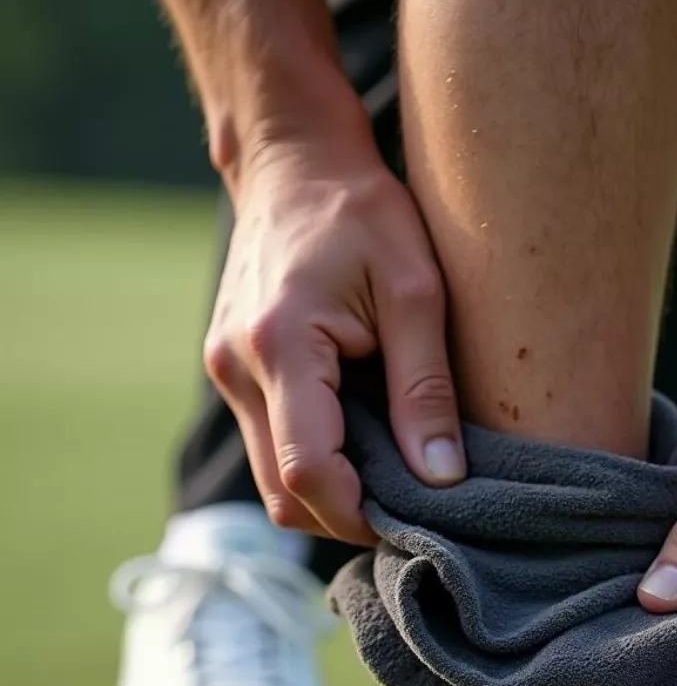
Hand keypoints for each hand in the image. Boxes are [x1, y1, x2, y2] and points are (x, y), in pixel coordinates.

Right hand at [203, 145, 464, 544]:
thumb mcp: (416, 291)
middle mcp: (236, 366)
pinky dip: (315, 464)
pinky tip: (365, 450)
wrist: (294, 162)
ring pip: (271, 479)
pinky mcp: (232, 371)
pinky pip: (270, 446)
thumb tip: (442, 478)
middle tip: (412, 512)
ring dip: (330, 496)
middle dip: (346, 517)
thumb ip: (426, 389)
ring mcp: (226, 370)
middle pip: (281, 493)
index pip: (307, 471)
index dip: (359, 515)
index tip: (414, 523)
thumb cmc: (362, 212)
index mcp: (280, 346)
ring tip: (394, 481)